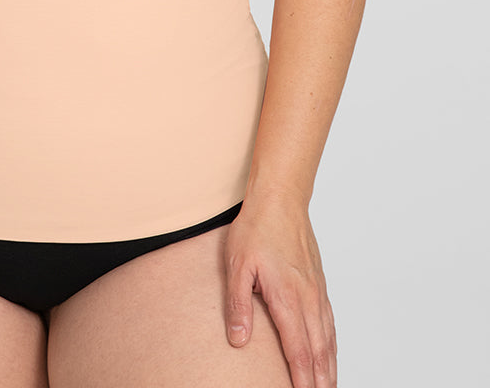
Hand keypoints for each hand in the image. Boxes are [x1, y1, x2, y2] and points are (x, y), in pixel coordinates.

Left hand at [224, 196, 335, 386]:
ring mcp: (317, 291)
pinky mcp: (319, 283)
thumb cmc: (256, 228)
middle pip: (318, 351)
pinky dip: (332, 344)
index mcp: (287, 297)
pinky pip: (329, 321)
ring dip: (328, 367)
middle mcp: (308, 298)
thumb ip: (238, 304)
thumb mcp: (237, 264)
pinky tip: (329, 353)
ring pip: (327, 339)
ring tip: (328, 387)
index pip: (297, 350)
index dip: (300, 379)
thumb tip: (238, 340)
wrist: (281, 198)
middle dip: (319, 380)